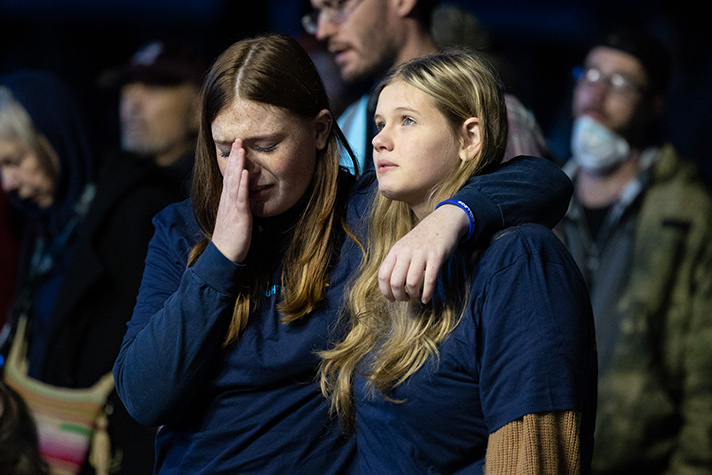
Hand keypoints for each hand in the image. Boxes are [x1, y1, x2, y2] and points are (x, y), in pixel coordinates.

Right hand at [212, 139, 251, 262]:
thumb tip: (243, 198)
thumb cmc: (230, 239)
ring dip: (238, 164)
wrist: (223, 256)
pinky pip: (241, 197)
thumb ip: (237, 206)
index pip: (229, 177)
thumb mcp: (233, 218)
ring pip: (234, 181)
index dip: (233, 161)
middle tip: (238, 139)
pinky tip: (245, 172)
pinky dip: (242, 183)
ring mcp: (232, 207)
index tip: (237, 146)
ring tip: (241, 148)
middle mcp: (227, 201)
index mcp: (226, 201)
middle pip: (230, 174)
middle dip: (235, 156)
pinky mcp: (239, 216)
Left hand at [378, 204, 468, 302]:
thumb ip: (397, 263)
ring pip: (411, 282)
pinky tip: (426, 299)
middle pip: (395, 282)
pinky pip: (429, 280)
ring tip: (416, 295)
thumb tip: (392, 286)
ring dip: (413, 295)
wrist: (443, 221)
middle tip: (406, 298)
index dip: (385, 291)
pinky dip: (427, 294)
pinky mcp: (436, 256)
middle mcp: (405, 252)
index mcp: (395, 251)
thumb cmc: (423, 239)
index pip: (383, 276)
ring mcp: (421, 254)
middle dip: (399, 296)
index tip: (391, 299)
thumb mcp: (404, 247)